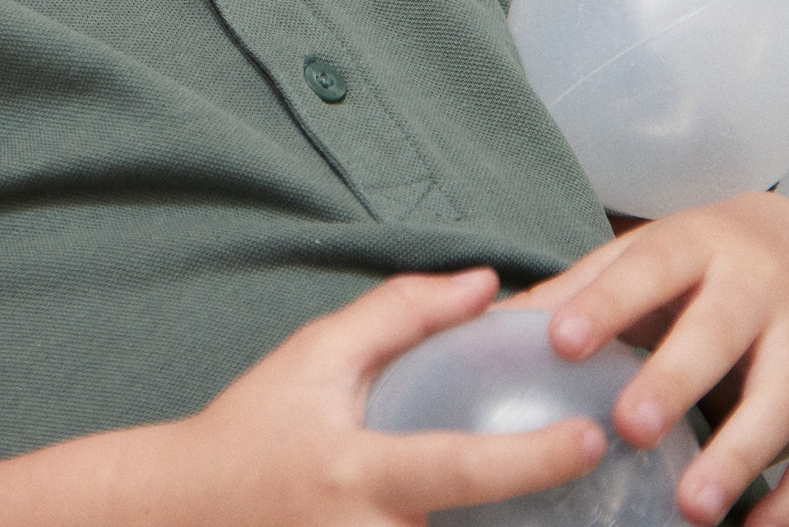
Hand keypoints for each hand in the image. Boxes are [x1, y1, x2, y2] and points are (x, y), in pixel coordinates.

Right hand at [135, 267, 606, 525]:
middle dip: (544, 520)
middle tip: (603, 484)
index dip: (533, 459)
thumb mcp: (315, 356)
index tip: (590, 437)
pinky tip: (509, 519)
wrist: (185, 509)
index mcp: (362, 474)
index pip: (462, 470)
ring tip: (577, 516)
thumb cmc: (256, 426)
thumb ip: (401, 313)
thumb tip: (488, 283)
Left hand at [508, 192, 788, 526]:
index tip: (560, 342)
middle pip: (720, 334)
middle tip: (630, 430)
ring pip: (785, 398)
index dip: (605, 305)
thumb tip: (486, 325)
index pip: (645, 270)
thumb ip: (578, 290)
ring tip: (693, 508)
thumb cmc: (702, 264)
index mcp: (695, 244)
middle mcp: (760, 284)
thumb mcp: (641, 257)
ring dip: (740, 457)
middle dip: (676, 382)